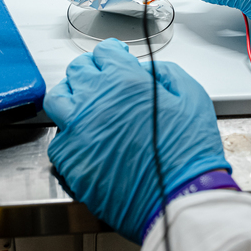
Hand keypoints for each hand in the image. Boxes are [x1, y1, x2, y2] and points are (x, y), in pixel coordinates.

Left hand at [45, 39, 230, 243]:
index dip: (113, 54)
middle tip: (103, 82)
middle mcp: (95, 100)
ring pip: (58, 98)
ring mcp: (78, 130)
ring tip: (85, 105)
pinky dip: (69, 135)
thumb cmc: (189, 154)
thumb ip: (165, 73)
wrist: (178, 199)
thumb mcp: (192, 97)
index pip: (104, 52)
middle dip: (92, 71)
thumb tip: (145, 70)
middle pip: (77, 70)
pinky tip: (84, 139)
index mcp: (124, 81)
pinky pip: (58, 138)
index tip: (116, 60)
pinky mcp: (71, 160)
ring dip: (71, 96)